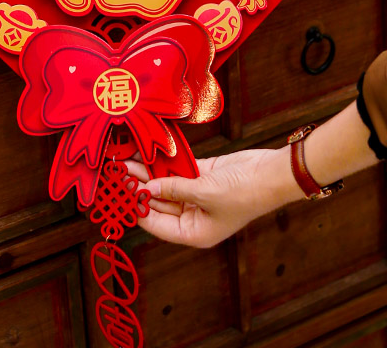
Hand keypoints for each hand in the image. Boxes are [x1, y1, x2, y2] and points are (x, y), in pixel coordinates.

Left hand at [126, 147, 301, 247]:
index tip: (118, 194)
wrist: (271, 172)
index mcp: (194, 233)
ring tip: (124, 160)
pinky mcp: (202, 176)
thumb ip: (174, 189)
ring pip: (164, 185)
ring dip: (146, 173)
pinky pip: (176, 172)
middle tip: (116, 173)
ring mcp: (197, 195)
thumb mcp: (204, 193)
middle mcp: (193, 217)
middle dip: (137, 188)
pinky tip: (146, 153)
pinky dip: (162, 164)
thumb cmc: (243, 193)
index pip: (156, 224)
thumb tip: (147, 188)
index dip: (137, 209)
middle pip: (158, 202)